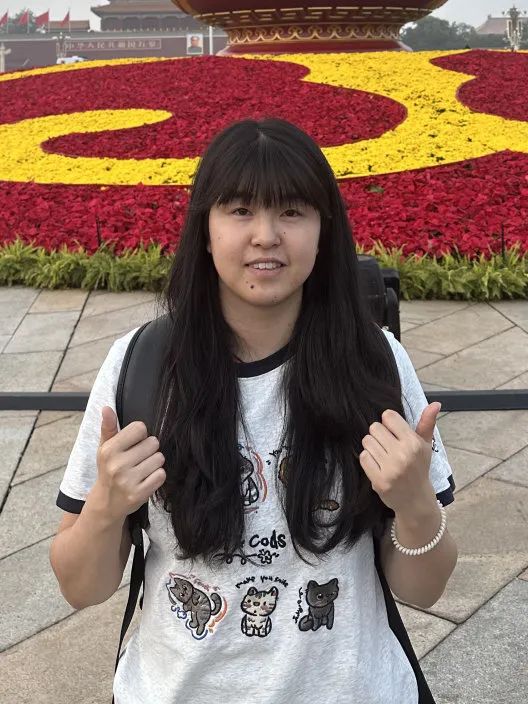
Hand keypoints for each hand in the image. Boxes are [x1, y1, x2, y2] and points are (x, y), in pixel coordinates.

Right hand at [95, 406, 165, 521]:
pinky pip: (161, 475)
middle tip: (139, 459)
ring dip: (154, 463)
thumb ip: (109, 427)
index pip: (140, 428)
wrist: (106, 503)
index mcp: (109, 450)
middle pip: (153, 443)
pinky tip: (146, 479)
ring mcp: (128, 481)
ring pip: (159, 459)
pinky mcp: (139, 493)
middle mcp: (117, 465)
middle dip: (149, 450)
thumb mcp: (105, 448)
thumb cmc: (109, 470)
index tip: (134, 444)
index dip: (141, 435)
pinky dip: (157, 476)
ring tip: (142, 469)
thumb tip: (107, 408)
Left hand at [358, 403, 441, 513]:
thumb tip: (435, 403)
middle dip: (379, 435)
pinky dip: (368, 460)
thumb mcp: (425, 446)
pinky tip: (378, 466)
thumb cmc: (419, 468)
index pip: (388, 416)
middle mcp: (402, 454)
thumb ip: (427, 423)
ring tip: (383, 456)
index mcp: (414, 443)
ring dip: (372, 447)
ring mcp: (390, 469)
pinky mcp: (379, 480)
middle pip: (374, 427)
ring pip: (367, 441)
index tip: (394, 432)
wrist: (415, 501)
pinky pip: (363, 457)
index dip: (389, 423)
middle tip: (387, 446)